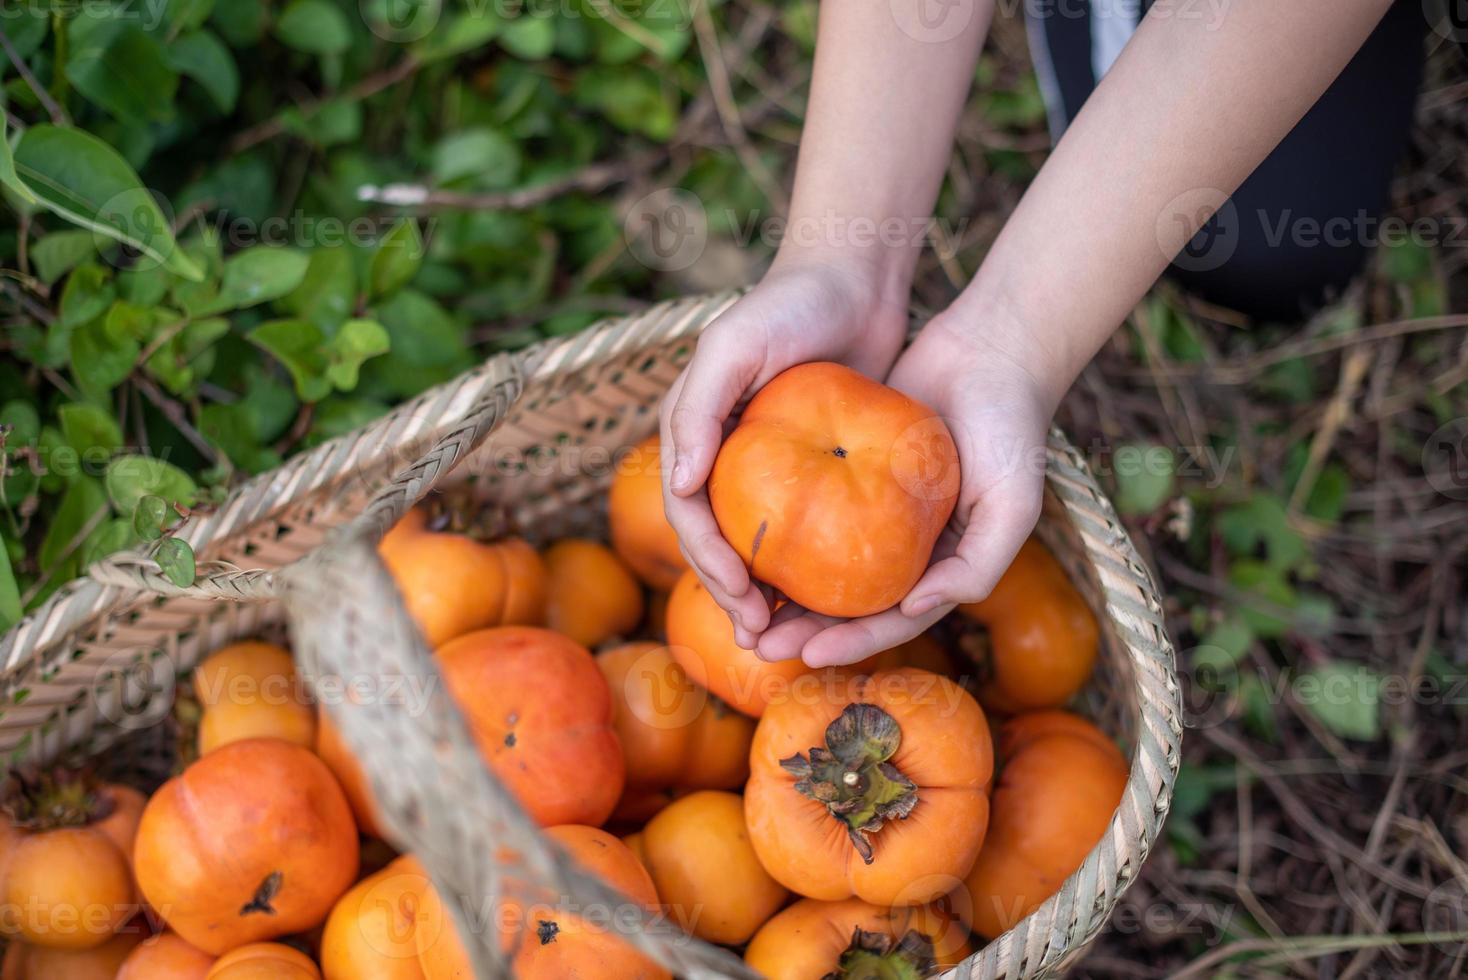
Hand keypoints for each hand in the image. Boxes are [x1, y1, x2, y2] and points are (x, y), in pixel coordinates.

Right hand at [660, 252, 910, 647]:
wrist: (853, 278)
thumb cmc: (789, 305)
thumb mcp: (735, 345)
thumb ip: (699, 409)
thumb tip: (676, 487)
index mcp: (694, 436)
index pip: (690, 515)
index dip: (708, 562)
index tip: (743, 597)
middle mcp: (724, 458)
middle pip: (719, 543)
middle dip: (733, 596)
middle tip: (764, 639)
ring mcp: (769, 467)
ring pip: (760, 547)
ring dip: (768, 597)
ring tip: (793, 638)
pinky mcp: (815, 467)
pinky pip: (808, 528)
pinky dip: (812, 566)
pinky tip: (834, 599)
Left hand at [755, 309, 1059, 666]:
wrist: (990, 351)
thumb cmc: (1012, 430)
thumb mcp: (1012, 504)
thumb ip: (978, 565)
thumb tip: (915, 609)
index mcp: (940, 566)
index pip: (890, 620)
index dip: (851, 644)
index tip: (805, 657)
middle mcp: (903, 545)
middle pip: (845, 601)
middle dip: (801, 629)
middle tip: (755, 643)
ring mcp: (873, 507)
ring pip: (819, 559)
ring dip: (780, 587)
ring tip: (736, 603)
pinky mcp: (848, 465)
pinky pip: (809, 501)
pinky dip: (780, 524)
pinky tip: (740, 534)